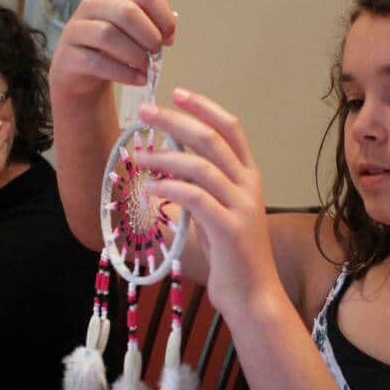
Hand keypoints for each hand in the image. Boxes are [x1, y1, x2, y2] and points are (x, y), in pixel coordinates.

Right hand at [49, 0, 176, 101]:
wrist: (80, 73)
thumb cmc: (113, 49)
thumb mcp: (133, 33)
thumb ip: (151, 28)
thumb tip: (168, 36)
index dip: (163, 17)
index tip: (170, 38)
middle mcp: (91, 5)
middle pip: (126, 11)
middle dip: (148, 35)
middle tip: (156, 52)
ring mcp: (76, 29)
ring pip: (108, 34)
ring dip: (135, 54)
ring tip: (147, 68)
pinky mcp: (68, 56)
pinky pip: (97, 62)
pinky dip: (123, 73)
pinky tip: (138, 80)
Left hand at [134, 89, 283, 315]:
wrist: (253, 295)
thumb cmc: (232, 257)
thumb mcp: (218, 214)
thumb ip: (202, 189)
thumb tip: (166, 168)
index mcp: (249, 177)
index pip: (231, 128)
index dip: (204, 107)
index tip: (177, 93)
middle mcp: (249, 185)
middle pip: (212, 139)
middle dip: (176, 121)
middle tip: (146, 112)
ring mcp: (242, 206)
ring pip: (202, 166)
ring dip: (164, 157)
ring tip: (136, 157)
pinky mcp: (230, 229)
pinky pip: (195, 198)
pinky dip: (169, 189)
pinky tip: (149, 188)